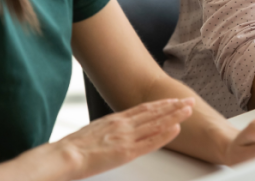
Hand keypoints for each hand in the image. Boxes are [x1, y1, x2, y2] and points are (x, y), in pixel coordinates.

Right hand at [55, 98, 193, 179]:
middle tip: (189, 100)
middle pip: (153, 112)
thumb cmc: (74, 148)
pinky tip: (176, 129)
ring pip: (155, 123)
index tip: (173, 100)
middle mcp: (123, 124)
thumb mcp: (94, 132)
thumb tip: (115, 132)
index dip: (160, 104)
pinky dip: (165, 135)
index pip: (143, 108)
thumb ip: (108, 130)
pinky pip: (150, 142)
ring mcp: (126, 137)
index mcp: (114, 120)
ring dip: (174, 116)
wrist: (65, 155)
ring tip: (189, 109)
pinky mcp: (126, 152)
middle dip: (173, 106)